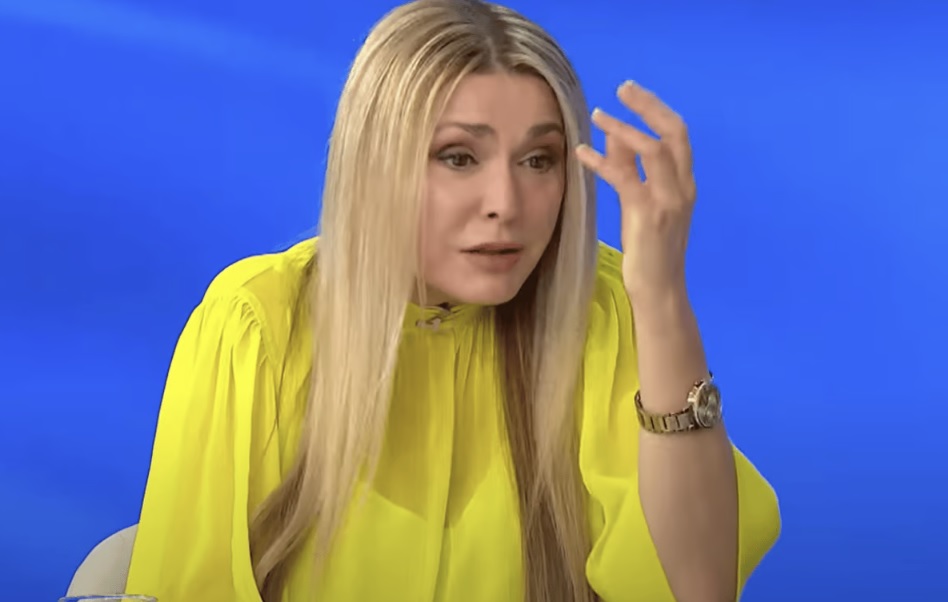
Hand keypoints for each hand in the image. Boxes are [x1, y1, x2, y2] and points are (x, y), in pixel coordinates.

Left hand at [575, 81, 696, 300]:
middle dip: (648, 106)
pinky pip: (626, 178)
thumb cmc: (649, 251)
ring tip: (598, 115)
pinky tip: (581, 153)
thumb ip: (633, 169)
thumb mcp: (641, 204)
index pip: (677, 135)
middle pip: (674, 132)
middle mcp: (683, 188)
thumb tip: (617, 134)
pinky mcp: (648, 216)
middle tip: (622, 87)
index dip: (655, 110)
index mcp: (684, 184)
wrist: (660, 291)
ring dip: (625, 128)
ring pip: (654, 149)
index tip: (632, 93)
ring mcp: (669, 202)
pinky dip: (602, 162)